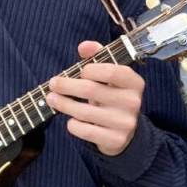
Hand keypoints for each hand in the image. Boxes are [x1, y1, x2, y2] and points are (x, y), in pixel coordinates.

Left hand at [45, 40, 144, 155]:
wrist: (126, 130)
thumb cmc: (113, 95)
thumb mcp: (110, 75)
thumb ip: (98, 56)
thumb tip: (83, 46)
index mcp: (134, 82)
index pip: (110, 72)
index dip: (90, 69)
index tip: (79, 71)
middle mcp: (133, 102)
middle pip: (91, 90)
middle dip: (67, 85)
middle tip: (53, 83)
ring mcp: (125, 122)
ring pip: (84, 112)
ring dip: (63, 104)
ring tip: (52, 99)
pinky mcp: (116, 139)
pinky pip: (86, 131)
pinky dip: (73, 125)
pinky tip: (70, 120)